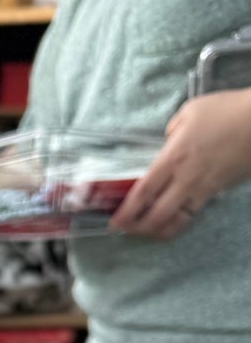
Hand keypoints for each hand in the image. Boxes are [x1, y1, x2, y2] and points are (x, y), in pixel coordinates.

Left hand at [111, 89, 250, 239]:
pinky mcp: (218, 191)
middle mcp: (186, 178)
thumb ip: (172, 129)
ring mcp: (203, 188)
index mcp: (173, 157)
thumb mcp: (191, 111)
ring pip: (177, 221)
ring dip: (158, 230)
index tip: (115, 222)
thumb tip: (167, 141)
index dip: (127, 211)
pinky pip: (194, 214)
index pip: (143, 192)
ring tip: (146, 231)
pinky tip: (171, 222)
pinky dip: (179, 222)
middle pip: (157, 215)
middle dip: (138, 228)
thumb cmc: (228, 111)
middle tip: (126, 230)